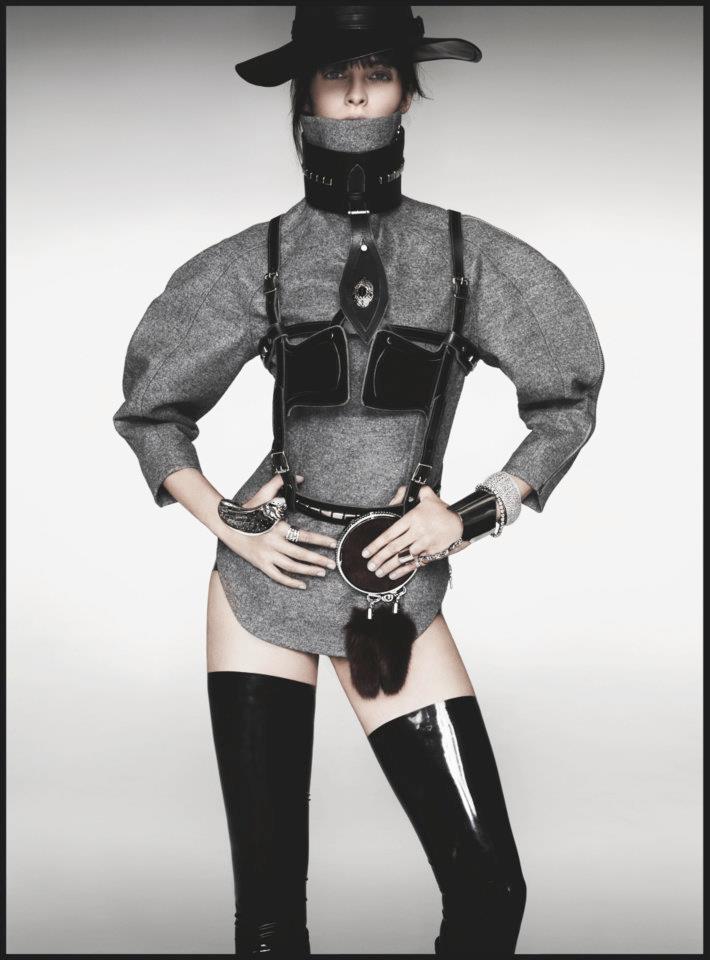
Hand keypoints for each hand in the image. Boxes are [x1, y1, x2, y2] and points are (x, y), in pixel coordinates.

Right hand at [220, 473, 337, 588]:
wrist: (226, 524)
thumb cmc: (246, 510)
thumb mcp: (263, 494)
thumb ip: (280, 484)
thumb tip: (299, 477)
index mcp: (277, 527)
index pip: (305, 536)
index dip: (321, 541)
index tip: (333, 544)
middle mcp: (274, 543)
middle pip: (301, 555)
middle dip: (319, 560)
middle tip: (333, 565)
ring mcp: (267, 556)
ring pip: (292, 567)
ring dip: (309, 571)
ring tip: (322, 573)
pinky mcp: (260, 564)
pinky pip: (278, 576)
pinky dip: (291, 582)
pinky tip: (303, 585)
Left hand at [362, 484, 469, 581]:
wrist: (464, 523)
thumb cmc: (444, 511)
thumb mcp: (429, 497)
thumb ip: (415, 492)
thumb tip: (400, 492)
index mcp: (413, 518)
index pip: (390, 533)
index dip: (376, 544)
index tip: (366, 552)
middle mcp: (417, 532)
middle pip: (393, 548)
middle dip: (379, 558)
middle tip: (369, 566)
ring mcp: (425, 544)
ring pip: (403, 558)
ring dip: (389, 566)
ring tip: (378, 572)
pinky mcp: (432, 553)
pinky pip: (415, 564)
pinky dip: (403, 571)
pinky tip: (393, 575)